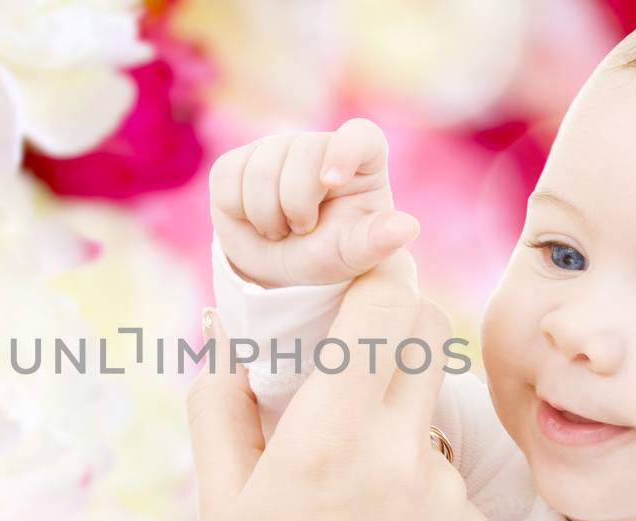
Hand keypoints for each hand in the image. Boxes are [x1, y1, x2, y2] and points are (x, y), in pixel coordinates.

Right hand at [188, 254, 492, 520]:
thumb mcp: (217, 507)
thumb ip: (221, 406)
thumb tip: (226, 339)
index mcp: (325, 440)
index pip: (384, 306)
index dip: (370, 281)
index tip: (350, 287)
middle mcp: (398, 457)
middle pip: (425, 335)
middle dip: (388, 333)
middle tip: (349, 364)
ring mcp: (446, 498)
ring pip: (434, 408)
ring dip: (398, 417)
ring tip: (350, 484)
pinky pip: (451, 475)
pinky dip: (418, 483)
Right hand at [208, 117, 419, 287]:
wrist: (279, 270)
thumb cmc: (328, 255)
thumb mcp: (353, 255)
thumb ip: (376, 241)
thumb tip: (407, 227)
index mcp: (362, 160)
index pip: (360, 135)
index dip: (344, 150)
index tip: (331, 181)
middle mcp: (319, 146)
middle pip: (301, 152)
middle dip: (296, 204)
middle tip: (302, 230)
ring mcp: (276, 148)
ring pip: (260, 168)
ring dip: (266, 214)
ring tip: (279, 230)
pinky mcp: (238, 160)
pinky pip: (228, 177)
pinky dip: (238, 210)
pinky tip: (253, 220)